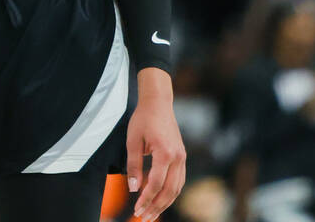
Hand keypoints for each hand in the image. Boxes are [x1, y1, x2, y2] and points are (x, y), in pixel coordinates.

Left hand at [127, 69, 185, 220]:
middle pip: (169, 191)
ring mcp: (182, 158)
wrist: (158, 103)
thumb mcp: (132, 141)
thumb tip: (132, 188)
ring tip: (152, 214)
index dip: (146, 199)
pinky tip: (161, 200)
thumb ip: (133, 166)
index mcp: (165, 153)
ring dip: (165, 203)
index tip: (136, 209)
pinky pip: (179, 180)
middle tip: (143, 217)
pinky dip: (170, 193)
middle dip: (156, 207)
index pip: (155, 183)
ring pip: (177, 188)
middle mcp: (177, 158)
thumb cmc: (143, 119)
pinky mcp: (182, 157)